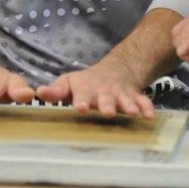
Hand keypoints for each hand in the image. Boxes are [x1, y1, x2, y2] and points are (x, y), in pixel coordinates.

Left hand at [36, 58, 154, 118]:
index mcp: (87, 90)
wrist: (115, 71)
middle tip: (107, 112)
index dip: (81, 100)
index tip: (79, 107)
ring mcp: (121, 95)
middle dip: (107, 105)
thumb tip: (38, 92)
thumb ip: (56, 91)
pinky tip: (149, 116)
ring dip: (128, 106)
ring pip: (125, 100)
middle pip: (106, 99)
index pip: (82, 95)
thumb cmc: (86, 83)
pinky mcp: (134, 97)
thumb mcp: (69, 83)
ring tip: (131, 113)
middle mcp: (105, 92)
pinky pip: (143, 101)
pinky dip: (147, 107)